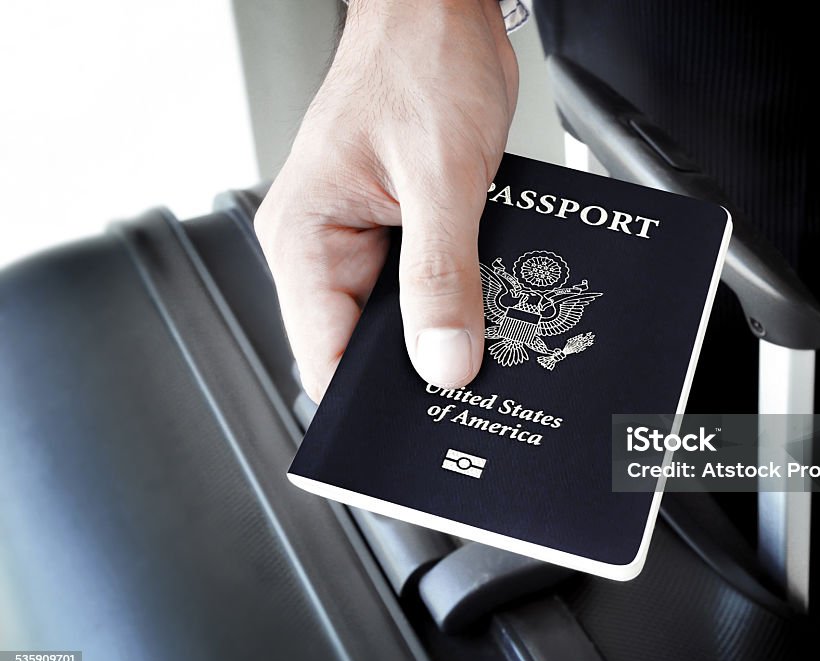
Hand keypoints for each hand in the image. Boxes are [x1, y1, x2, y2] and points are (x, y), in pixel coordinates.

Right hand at [255, 0, 517, 401]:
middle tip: (472, 391)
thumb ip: (441, 277)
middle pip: (363, 344)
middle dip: (417, 369)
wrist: (443, 10)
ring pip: (400, 318)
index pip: (323, 356)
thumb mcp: (440, 176)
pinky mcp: (400, 226)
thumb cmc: (421, 61)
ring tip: (490, 344)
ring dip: (443, 330)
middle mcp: (324, 243)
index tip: (415, 436)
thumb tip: (444, 362)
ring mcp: (363, 236)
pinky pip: (425, 283)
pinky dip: (458, 297)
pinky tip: (491, 304)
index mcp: (304, 236)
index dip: (367, 406)